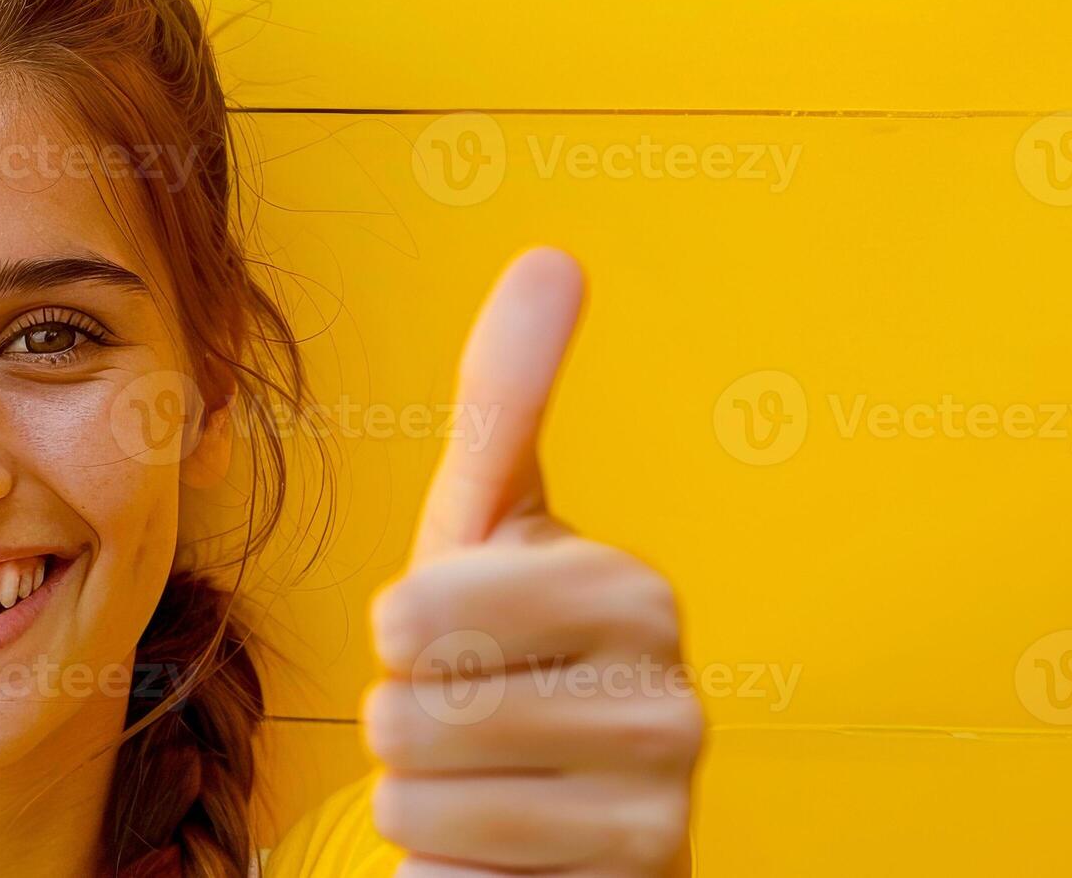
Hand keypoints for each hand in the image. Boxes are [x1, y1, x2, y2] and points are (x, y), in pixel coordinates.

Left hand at [364, 249, 700, 875]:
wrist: (562, 824)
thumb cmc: (506, 663)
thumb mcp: (489, 529)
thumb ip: (509, 398)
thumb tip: (553, 256)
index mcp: (631, 588)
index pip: (415, 611)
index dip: (402, 634)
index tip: (455, 639)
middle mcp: (669, 696)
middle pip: (408, 709)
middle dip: (403, 724)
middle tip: (466, 722)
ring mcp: (657, 806)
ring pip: (417, 799)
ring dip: (418, 801)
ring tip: (482, 784)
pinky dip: (442, 873)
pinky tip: (502, 853)